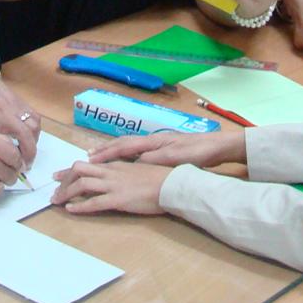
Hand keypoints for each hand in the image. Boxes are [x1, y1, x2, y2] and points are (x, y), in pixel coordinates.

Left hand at [0, 63, 39, 163]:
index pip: (3, 145)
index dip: (8, 161)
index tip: (10, 171)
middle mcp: (5, 114)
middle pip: (25, 137)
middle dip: (27, 155)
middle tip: (23, 167)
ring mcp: (15, 107)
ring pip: (33, 128)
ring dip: (33, 143)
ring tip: (27, 154)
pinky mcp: (21, 102)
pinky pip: (35, 118)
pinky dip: (35, 130)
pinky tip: (29, 138)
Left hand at [50, 159, 170, 214]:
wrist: (171, 184)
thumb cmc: (161, 178)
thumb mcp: (140, 170)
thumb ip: (126, 172)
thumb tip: (118, 177)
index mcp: (117, 165)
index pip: (88, 164)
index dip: (71, 170)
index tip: (59, 175)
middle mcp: (112, 172)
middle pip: (79, 169)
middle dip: (64, 179)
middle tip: (53, 189)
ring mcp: (114, 184)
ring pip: (82, 184)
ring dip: (66, 192)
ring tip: (57, 201)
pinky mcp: (118, 199)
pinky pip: (94, 202)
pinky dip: (80, 206)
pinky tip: (71, 210)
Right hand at [86, 129, 244, 168]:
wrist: (217, 145)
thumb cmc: (198, 152)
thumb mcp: (176, 157)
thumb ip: (155, 159)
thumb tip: (134, 162)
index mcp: (153, 141)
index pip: (124, 146)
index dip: (106, 153)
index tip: (90, 159)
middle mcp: (152, 140)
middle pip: (122, 143)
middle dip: (103, 150)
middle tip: (85, 157)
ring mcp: (157, 143)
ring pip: (128, 146)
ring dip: (112, 151)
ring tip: (97, 156)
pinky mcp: (163, 148)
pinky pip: (136, 150)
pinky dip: (124, 154)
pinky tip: (122, 159)